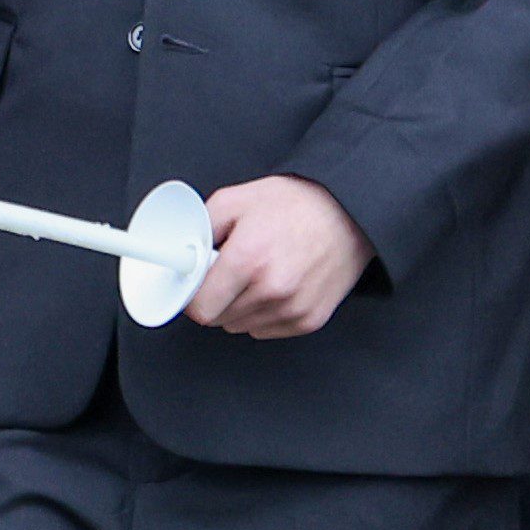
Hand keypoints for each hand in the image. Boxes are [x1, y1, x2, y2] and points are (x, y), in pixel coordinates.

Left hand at [185, 175, 372, 339]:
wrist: (347, 213)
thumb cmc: (294, 204)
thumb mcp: (235, 200)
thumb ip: (202, 229)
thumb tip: (183, 253)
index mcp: (248, 260)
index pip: (201, 309)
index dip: (192, 296)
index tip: (195, 286)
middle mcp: (270, 290)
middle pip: (218, 319)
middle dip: (216, 296)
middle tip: (230, 269)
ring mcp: (292, 309)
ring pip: (241, 326)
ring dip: (239, 306)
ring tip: (256, 272)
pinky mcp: (308, 320)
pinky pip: (266, 330)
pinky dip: (263, 312)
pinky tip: (274, 284)